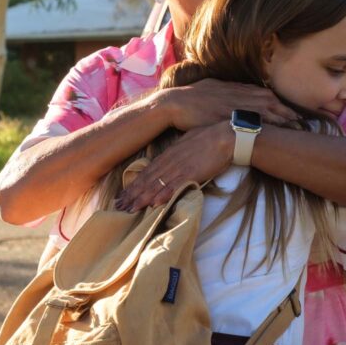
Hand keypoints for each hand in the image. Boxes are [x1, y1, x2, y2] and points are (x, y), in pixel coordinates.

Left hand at [116, 121, 235, 211]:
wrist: (226, 136)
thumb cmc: (209, 136)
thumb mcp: (186, 141)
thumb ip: (176, 151)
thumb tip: (170, 158)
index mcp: (168, 153)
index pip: (146, 171)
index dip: (133, 184)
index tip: (123, 194)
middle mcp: (170, 161)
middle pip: (147, 180)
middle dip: (132, 194)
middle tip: (119, 206)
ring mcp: (180, 168)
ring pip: (156, 185)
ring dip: (142, 198)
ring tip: (130, 209)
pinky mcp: (191, 174)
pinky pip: (174, 187)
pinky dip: (163, 196)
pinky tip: (154, 204)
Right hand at [160, 78, 298, 130]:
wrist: (176, 104)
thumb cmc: (191, 98)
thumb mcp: (213, 87)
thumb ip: (228, 90)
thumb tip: (236, 91)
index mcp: (237, 88)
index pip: (266, 95)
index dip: (280, 103)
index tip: (292, 111)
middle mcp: (240, 95)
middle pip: (271, 102)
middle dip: (288, 112)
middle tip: (303, 122)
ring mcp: (237, 106)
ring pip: (267, 112)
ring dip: (284, 120)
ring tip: (298, 129)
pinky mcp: (233, 118)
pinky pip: (255, 123)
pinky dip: (269, 127)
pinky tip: (279, 134)